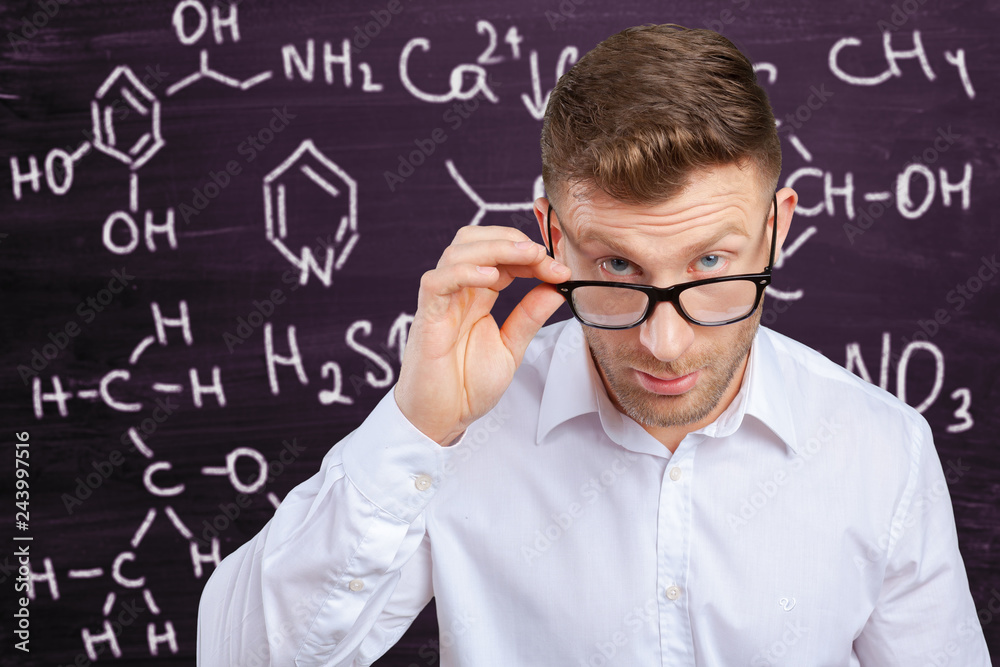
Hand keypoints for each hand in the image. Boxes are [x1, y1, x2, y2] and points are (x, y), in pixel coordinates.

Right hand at [394, 225, 569, 444]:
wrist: (441, 418)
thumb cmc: (466, 386)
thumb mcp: (510, 348)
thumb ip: (529, 317)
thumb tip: (556, 288)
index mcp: (478, 296)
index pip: (501, 255)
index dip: (530, 254)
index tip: (559, 268)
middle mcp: (458, 292)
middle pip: (475, 240)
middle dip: (511, 239)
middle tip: (543, 256)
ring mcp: (441, 302)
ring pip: (457, 252)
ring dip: (494, 247)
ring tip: (525, 257)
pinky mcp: (427, 318)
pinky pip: (437, 282)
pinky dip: (463, 271)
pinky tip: (490, 276)